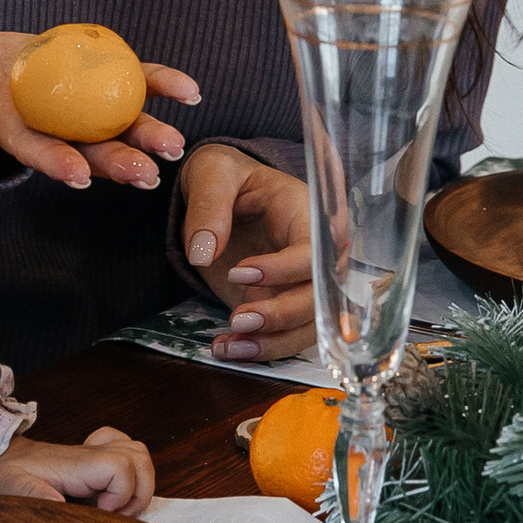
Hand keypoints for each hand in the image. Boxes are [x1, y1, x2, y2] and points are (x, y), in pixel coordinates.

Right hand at [0, 29, 197, 194]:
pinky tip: (188, 90)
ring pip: (111, 124)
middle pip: (84, 147)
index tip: (78, 177)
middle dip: (115, 162)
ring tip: (173, 147)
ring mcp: (68, 103)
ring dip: (143, 135)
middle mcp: (44, 123)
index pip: (32, 148)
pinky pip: (126, 80)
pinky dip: (156, 82)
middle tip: (146, 175)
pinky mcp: (84, 77)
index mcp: (5, 126)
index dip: (54, 161)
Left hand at [0, 426, 155, 516]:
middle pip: (139, 457)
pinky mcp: (91, 458)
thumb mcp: (9, 488)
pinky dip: (129, 470)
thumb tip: (60, 504)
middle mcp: (89, 455)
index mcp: (74, 464)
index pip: (120, 466)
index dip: (122, 493)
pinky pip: (125, 451)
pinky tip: (108, 490)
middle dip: (139, 490)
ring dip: (139, 482)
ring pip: (138, 453)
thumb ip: (33, 495)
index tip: (101, 512)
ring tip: (116, 506)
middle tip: (114, 513)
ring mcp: (92, 454)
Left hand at [180, 142, 313, 361]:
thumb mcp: (213, 173)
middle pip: (319, 296)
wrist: (223, 195)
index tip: (240, 273)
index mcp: (309, 215)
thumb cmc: (227, 177)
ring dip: (272, 343)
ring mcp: (303, 285)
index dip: (284, 269)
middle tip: (238, 319)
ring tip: (227, 346)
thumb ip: (208, 205)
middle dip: (282, 314)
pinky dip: (261, 349)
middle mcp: (317, 255)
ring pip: (307, 326)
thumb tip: (203, 252)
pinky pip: (286, 337)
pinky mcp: (284, 306)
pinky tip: (227, 349)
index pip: (314, 251)